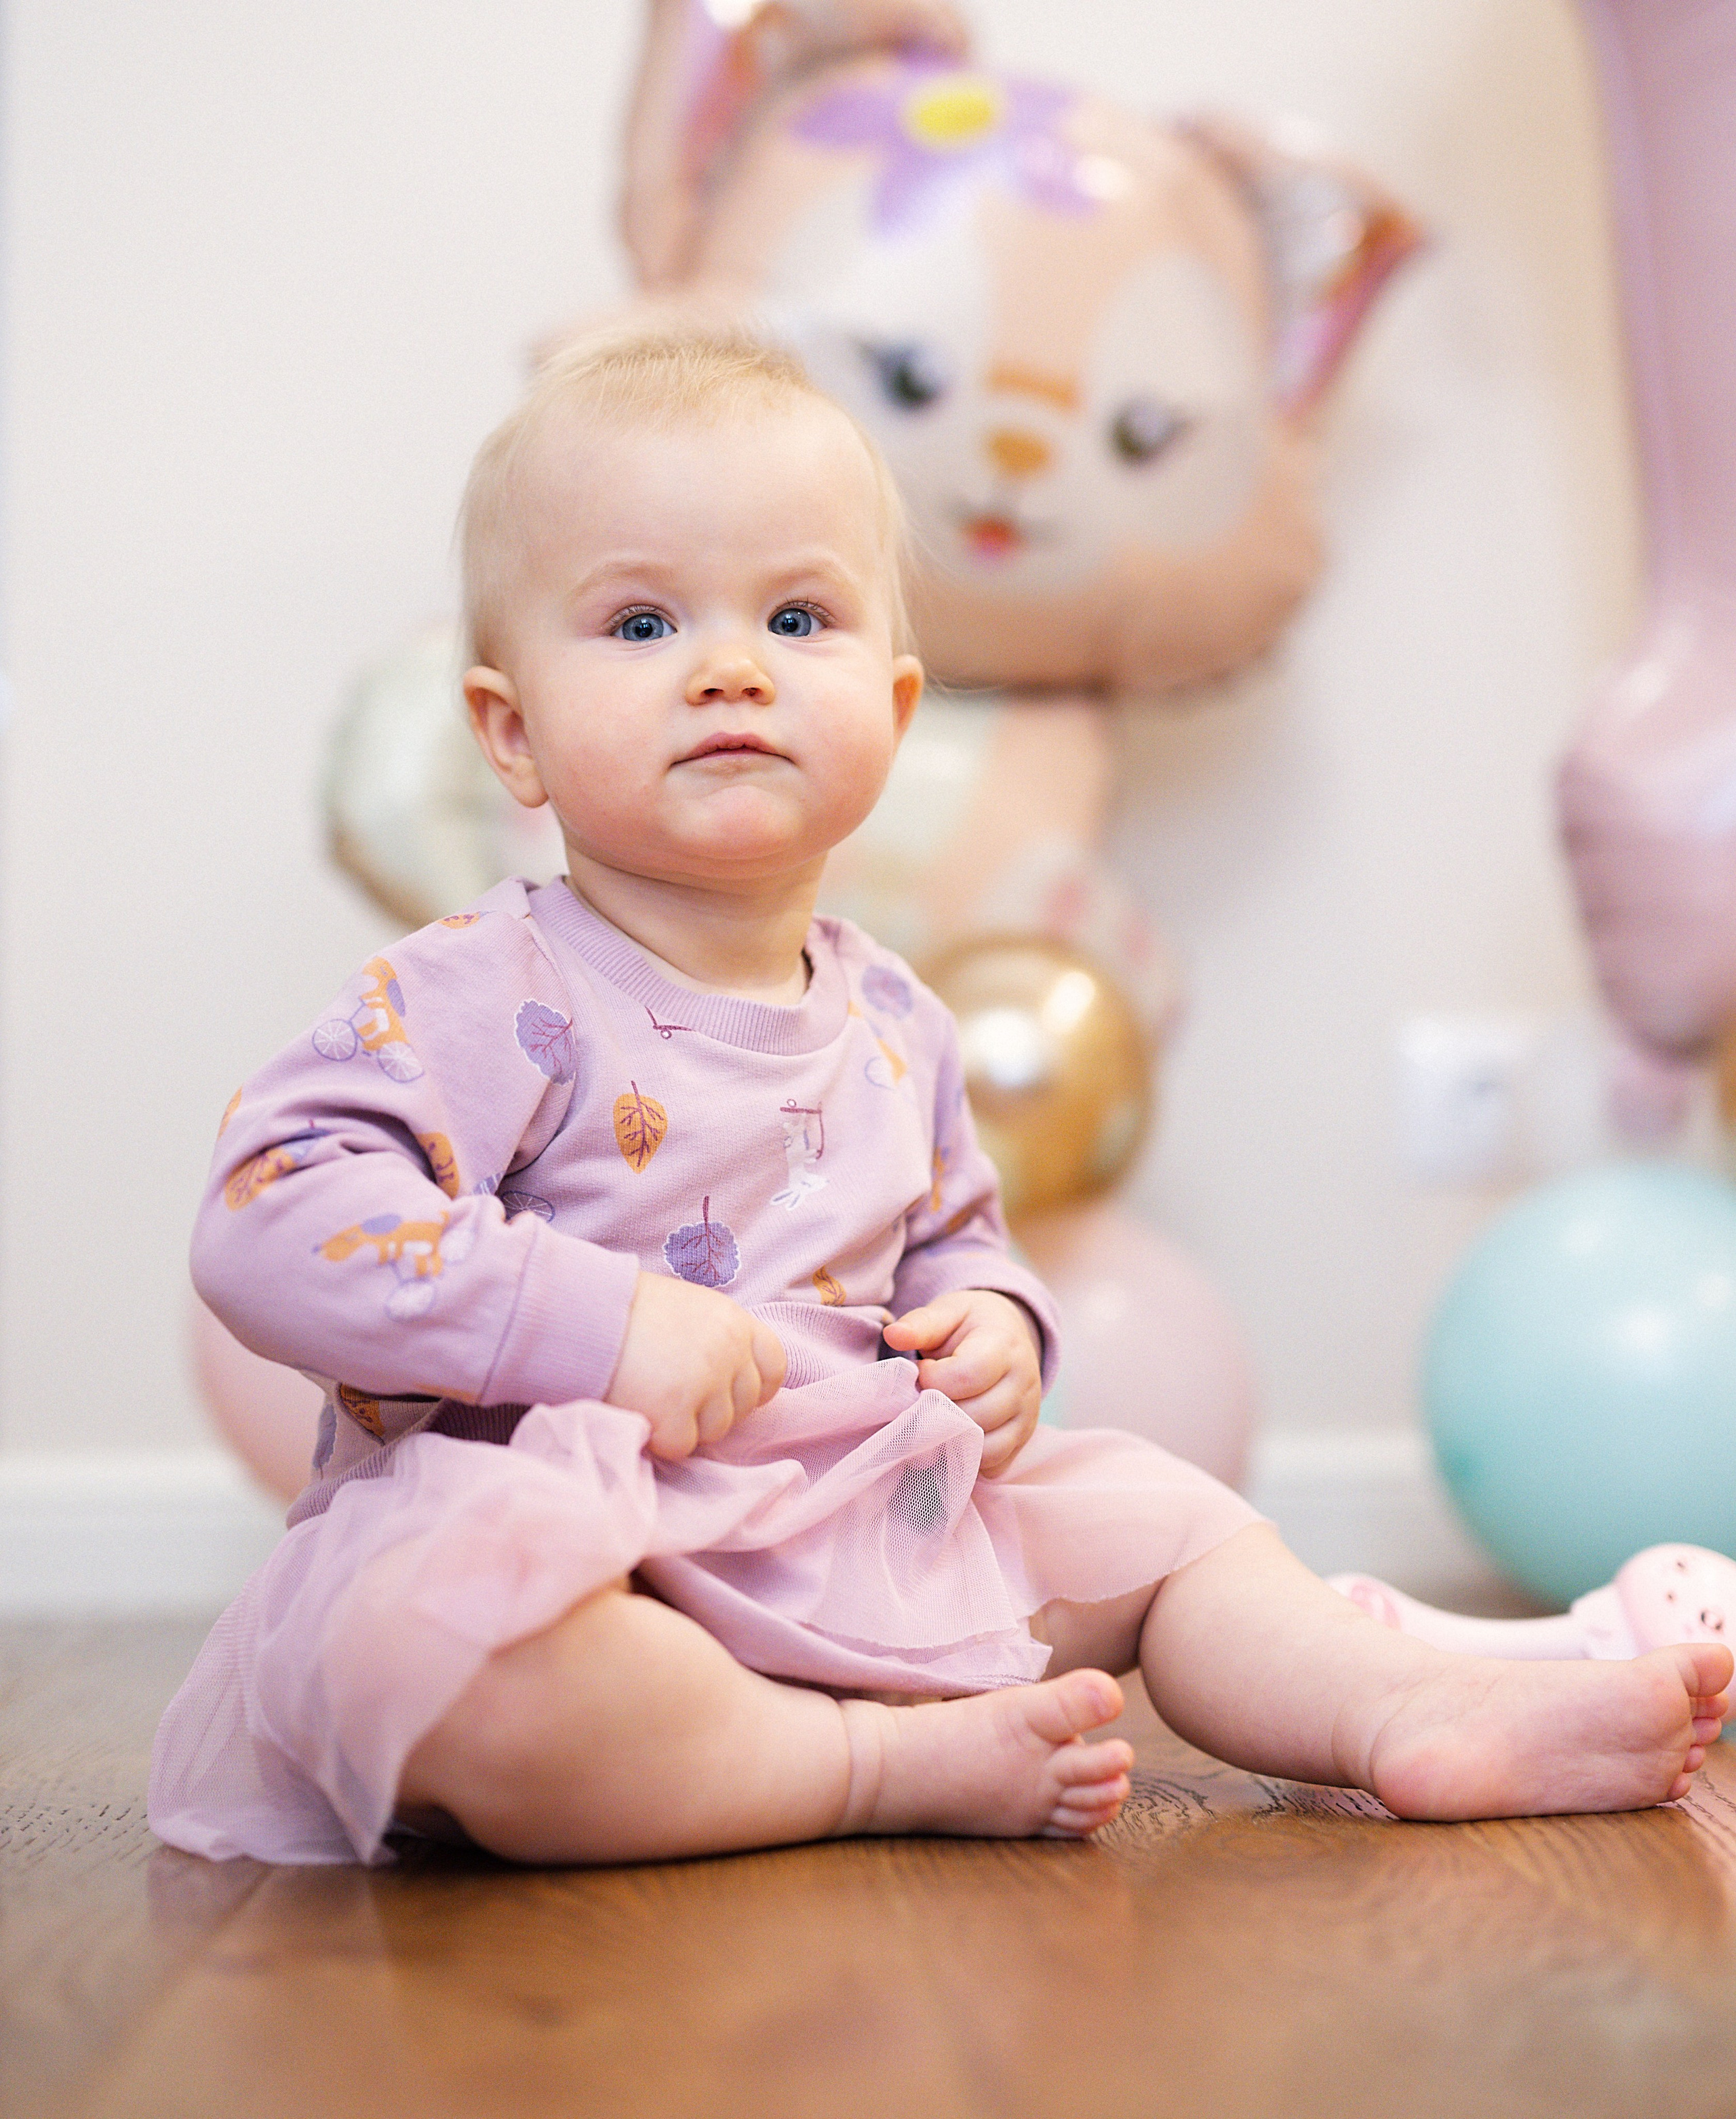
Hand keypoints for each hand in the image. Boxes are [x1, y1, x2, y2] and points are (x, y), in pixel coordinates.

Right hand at [606, 1272, 785, 1459]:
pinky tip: (639, 1409)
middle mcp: (729, 1349)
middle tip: (671, 1393)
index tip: (723, 1392)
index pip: (774, 1368)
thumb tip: (731, 1378)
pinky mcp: (675, 1409)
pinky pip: (681, 1445)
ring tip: (651, 1395)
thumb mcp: (687, 1308)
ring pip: (715, 1431)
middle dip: (712, 1410)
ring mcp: (706, 1380)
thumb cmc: (626, 1310)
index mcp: (735, 1321)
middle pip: (744, 1407)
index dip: (751, 1388)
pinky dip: (660, 1438)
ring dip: (685, 1424)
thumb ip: (716, 1339)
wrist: (580, 1309)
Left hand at [882, 1289, 1042, 1474]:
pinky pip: (996, 1464)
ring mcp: (1028, 1414)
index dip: (933, 1379)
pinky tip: (954, 1434)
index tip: (922, 1370)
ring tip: (938, 1414)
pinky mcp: (1023, 1438)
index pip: (968, 1375)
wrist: (1007, 1335)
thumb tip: (894, 1335)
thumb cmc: (971, 1325)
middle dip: (939, 1410)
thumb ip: (922, 1324)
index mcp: (1004, 1345)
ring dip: (952, 1437)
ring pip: (987, 1446)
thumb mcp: (948, 1312)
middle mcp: (1024, 1381)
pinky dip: (970, 1457)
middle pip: (976, 1414)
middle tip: (925, 1397)